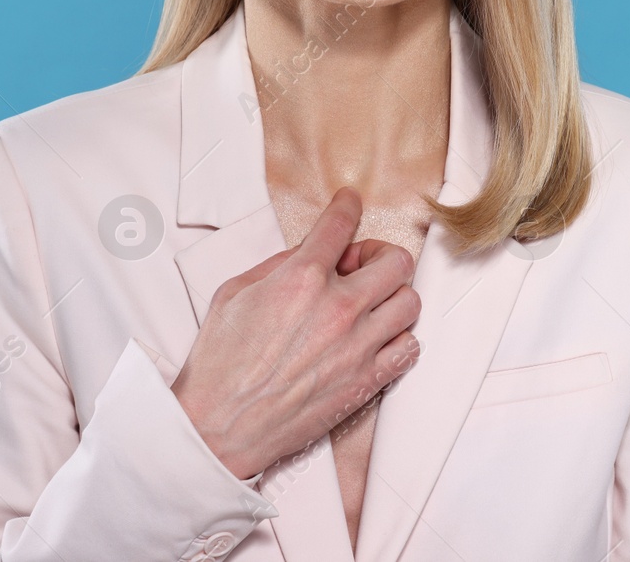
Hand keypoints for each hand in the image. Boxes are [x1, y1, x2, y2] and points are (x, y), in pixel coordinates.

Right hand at [171, 186, 422, 479]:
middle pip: (395, 261)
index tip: (350, 201)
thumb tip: (310, 250)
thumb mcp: (234, 293)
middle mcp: (337, 308)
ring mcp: (357, 347)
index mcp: (300, 279)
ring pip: (410, 302)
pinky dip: (398, 339)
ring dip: (392, 296)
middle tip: (360, 265)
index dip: (348, 204)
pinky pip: (410, 348)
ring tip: (369, 304)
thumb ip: (278, 265)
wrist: (218, 427)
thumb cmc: (219, 363)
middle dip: (378, 255)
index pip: (340, 224)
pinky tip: (375, 339)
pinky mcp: (366, 382)